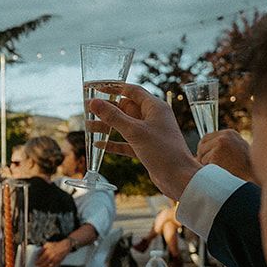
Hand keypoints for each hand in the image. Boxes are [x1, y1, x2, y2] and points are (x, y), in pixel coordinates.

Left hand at [34, 238, 71, 266]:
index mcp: (47, 252)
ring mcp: (55, 260)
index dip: (37, 261)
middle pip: (43, 264)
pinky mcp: (58, 262)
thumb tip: (38, 254)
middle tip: (37, 266)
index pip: (40, 259)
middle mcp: (51, 257)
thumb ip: (41, 249)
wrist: (64, 246)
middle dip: (40, 265)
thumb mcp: (47, 245)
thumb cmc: (55, 245)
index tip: (35, 262)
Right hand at [85, 83, 201, 199]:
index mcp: (155, 107)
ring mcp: (149, 134)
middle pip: (126, 108)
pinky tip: (99, 145)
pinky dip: (114, 143)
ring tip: (88, 126)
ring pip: (124, 125)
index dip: (115, 88)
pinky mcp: (146, 148)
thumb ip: (113, 116)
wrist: (179, 178)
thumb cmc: (162, 151)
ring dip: (107, 126)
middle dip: (107, 109)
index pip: (132, 91)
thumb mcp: (135, 132)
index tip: (98, 88)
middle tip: (88, 109)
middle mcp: (153, 118)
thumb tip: (94, 103)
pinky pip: (127, 142)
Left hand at [196, 129, 254, 183]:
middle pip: (201, 144)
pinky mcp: (216, 154)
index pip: (206, 137)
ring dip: (206, 164)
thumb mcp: (237, 151)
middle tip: (209, 166)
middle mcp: (224, 136)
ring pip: (201, 154)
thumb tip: (200, 153)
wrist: (253, 176)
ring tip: (220, 169)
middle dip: (202, 156)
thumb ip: (223, 148)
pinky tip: (220, 172)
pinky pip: (204, 162)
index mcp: (230, 133)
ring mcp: (220, 144)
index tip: (206, 158)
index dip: (204, 149)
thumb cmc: (246, 168)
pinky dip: (209, 169)